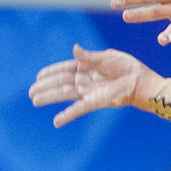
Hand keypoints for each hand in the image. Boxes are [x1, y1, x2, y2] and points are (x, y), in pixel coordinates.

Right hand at [29, 45, 158, 126]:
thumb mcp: (106, 57)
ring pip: (65, 95)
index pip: (64, 69)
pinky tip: (56, 122)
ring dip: (49, 98)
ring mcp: (88, 91)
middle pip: (61, 83)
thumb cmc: (126, 67)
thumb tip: (74, 48)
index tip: (38, 76)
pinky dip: (67, 115)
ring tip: (35, 101)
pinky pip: (78, 109)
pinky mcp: (95, 101)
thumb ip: (88, 56)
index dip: (51, 72)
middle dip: (45, 87)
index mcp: (86, 66)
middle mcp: (84, 80)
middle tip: (30, 92)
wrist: (140, 80)